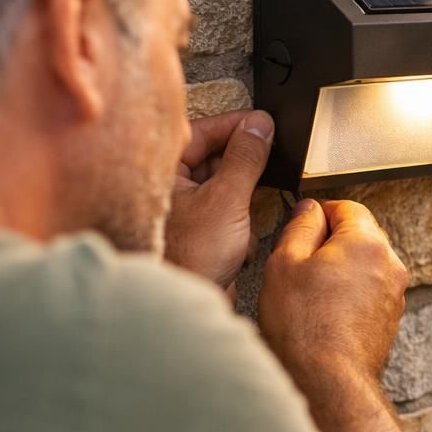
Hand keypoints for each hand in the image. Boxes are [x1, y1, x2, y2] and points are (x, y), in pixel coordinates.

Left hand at [164, 110, 273, 293]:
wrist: (186, 308)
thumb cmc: (190, 258)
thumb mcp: (227, 199)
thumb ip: (246, 158)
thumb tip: (259, 126)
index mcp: (164, 172)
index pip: (200, 131)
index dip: (234, 125)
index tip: (262, 123)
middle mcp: (168, 188)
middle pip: (213, 158)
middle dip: (242, 168)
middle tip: (267, 162)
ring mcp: (183, 211)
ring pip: (223, 188)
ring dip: (242, 200)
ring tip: (247, 214)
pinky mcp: (198, 234)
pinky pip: (226, 214)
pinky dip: (239, 224)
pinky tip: (241, 242)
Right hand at [260, 200, 407, 381]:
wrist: (328, 382)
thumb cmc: (303, 325)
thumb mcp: (285, 263)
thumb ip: (300, 226)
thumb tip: (310, 209)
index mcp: (367, 242)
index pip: (347, 208)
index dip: (320, 213)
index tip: (301, 226)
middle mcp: (390, 264)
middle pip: (360, 235)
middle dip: (331, 243)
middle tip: (299, 264)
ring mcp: (394, 294)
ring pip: (364, 265)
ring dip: (339, 271)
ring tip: (309, 295)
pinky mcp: (389, 319)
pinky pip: (368, 292)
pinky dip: (349, 295)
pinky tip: (324, 314)